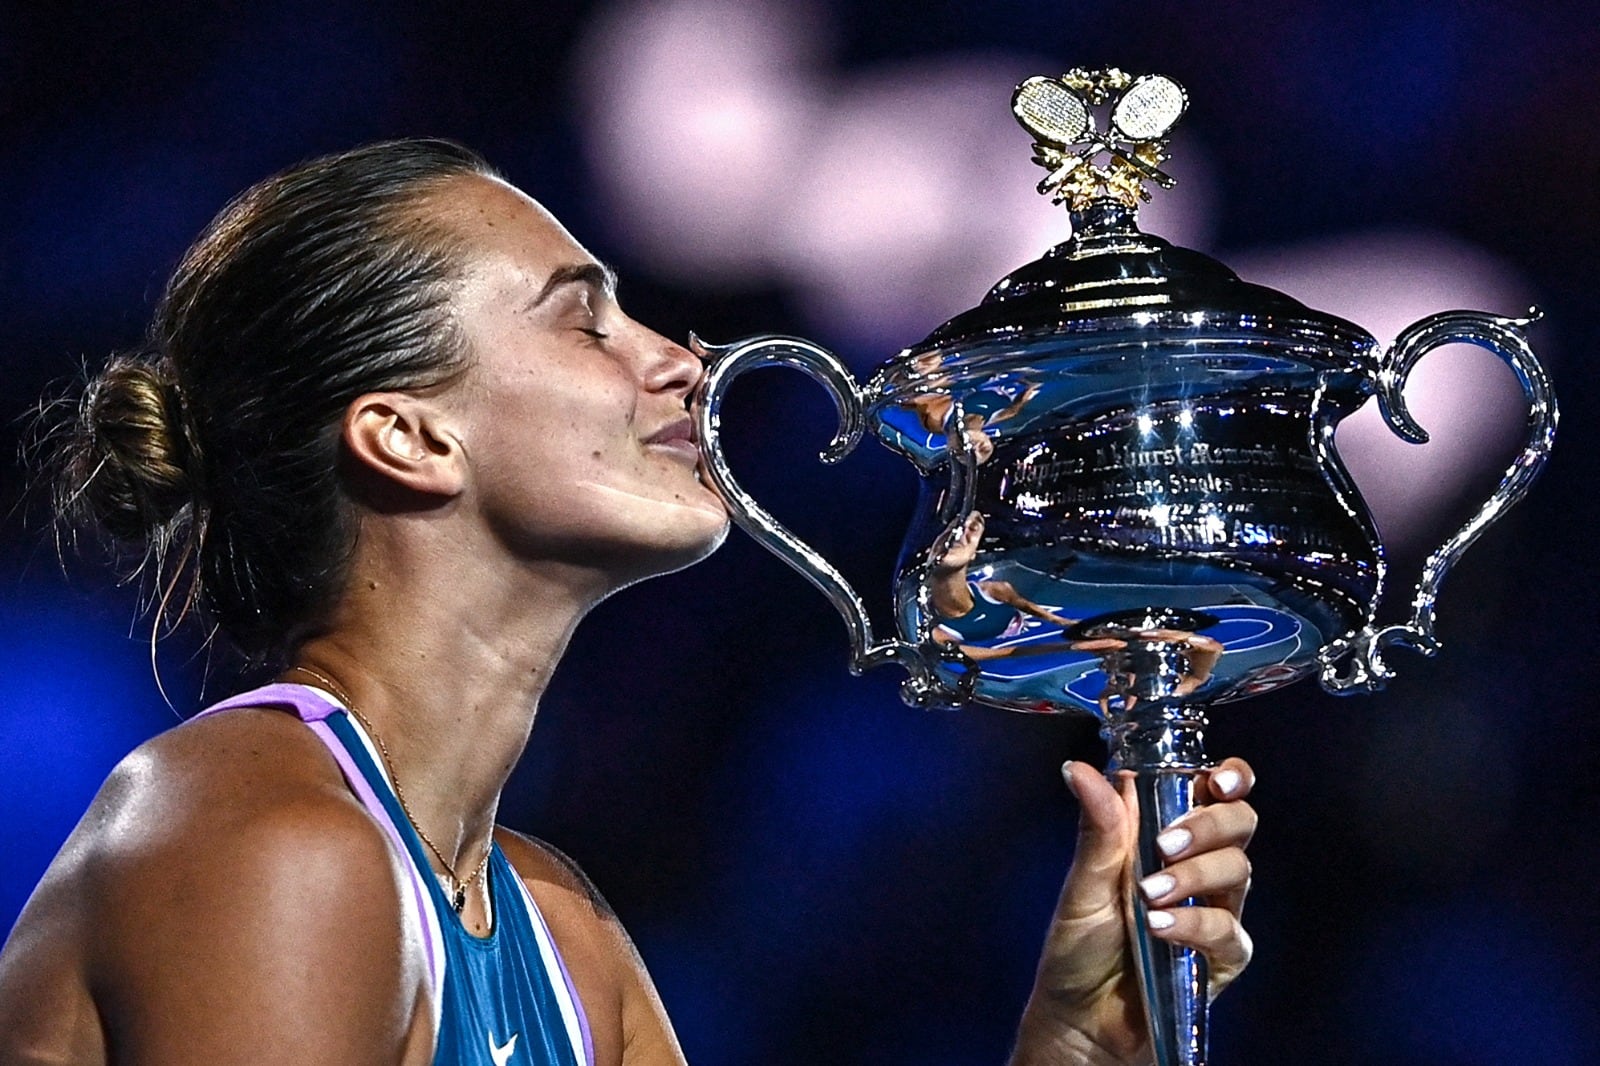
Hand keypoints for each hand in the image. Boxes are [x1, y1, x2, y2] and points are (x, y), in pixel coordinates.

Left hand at [1009, 759, 1255, 1065]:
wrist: (1078, 1018)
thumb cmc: (1078, 947)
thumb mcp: (1083, 883)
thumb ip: (1097, 828)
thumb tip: (1078, 768)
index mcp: (1165, 834)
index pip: (1214, 790)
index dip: (1230, 777)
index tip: (1218, 779)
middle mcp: (1198, 866)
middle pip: (1239, 823)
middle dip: (1210, 823)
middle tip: (1166, 843)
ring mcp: (1214, 910)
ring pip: (1238, 870)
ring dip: (1193, 875)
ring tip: (1148, 894)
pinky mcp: (1222, 958)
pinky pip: (1228, 930)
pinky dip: (1194, 925)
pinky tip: (1159, 929)